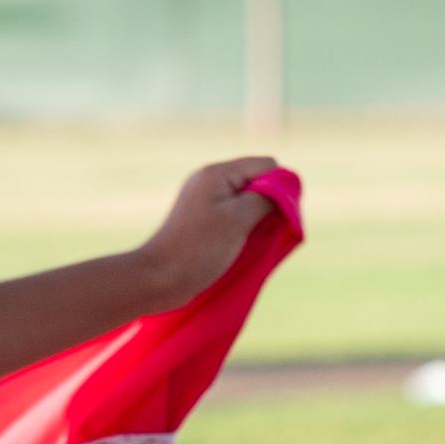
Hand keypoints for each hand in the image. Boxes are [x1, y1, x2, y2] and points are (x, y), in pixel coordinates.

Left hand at [147, 155, 282, 291]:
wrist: (159, 278)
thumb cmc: (199, 248)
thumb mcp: (238, 219)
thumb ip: (266, 198)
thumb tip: (285, 189)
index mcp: (217, 173)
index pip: (266, 165)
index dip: (280, 186)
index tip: (276, 216)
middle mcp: (210, 180)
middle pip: (258, 179)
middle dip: (270, 202)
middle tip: (262, 230)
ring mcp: (206, 198)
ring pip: (249, 198)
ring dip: (258, 217)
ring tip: (249, 238)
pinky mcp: (204, 218)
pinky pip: (236, 212)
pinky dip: (246, 225)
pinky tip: (242, 243)